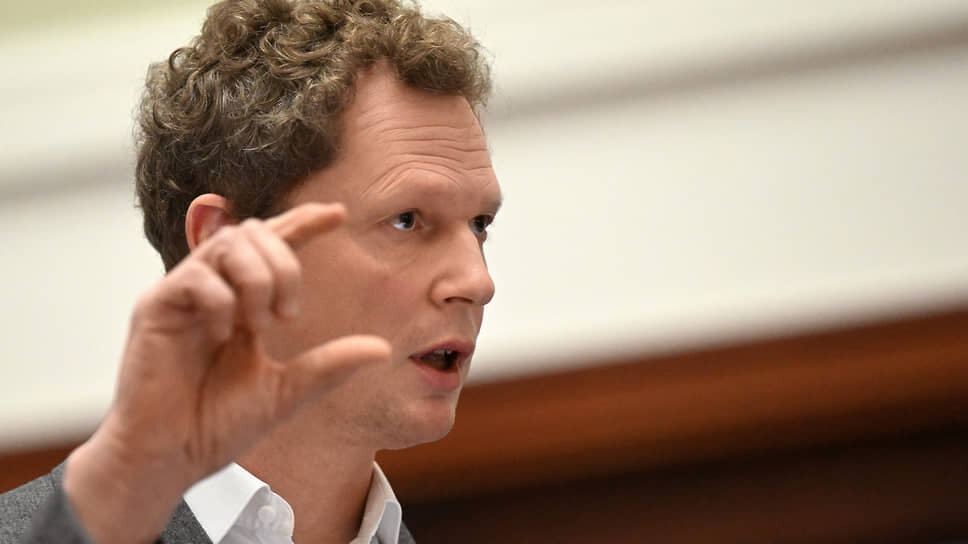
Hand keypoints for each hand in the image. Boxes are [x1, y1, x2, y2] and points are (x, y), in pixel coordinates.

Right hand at [63, 203, 389, 543]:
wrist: (172, 458)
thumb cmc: (218, 424)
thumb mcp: (287, 391)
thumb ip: (330, 365)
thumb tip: (383, 349)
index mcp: (241, 300)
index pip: (273, 243)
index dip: (303, 221)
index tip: (339, 214)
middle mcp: (211, 287)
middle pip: (253, 231)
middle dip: (284, 263)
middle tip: (288, 313)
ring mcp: (182, 295)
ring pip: (227, 243)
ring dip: (258, 277)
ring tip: (260, 325)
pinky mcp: (154, 308)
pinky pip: (195, 278)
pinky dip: (222, 301)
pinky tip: (225, 336)